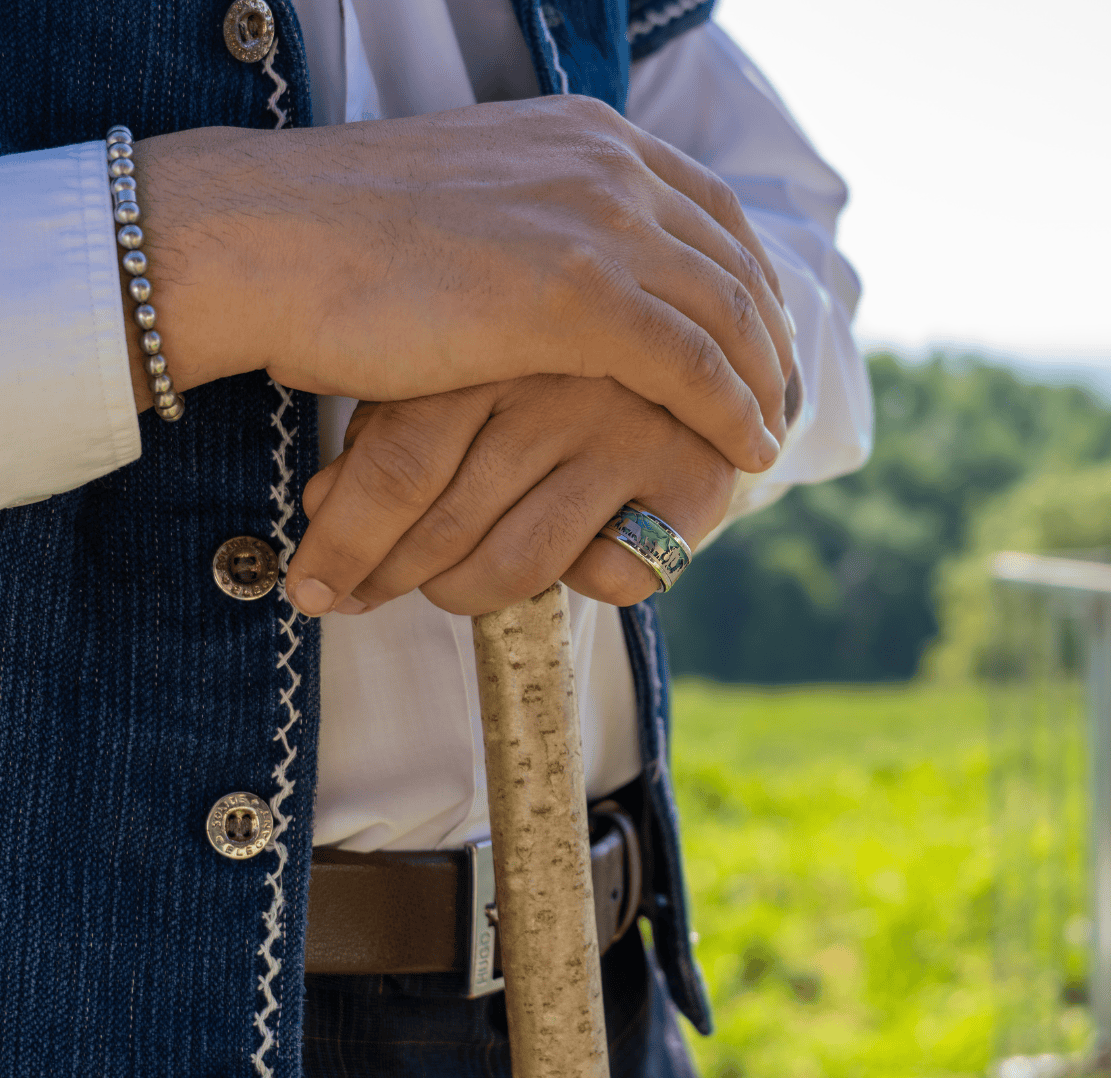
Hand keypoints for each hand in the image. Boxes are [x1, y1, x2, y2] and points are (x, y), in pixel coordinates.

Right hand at [129, 96, 792, 470]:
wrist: (263, 240)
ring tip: (768, 437)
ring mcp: (596, 223)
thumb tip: (548, 270)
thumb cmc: (339, 238)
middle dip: (769, 335)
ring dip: (762, 383)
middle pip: (733, 260)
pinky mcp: (577, 294)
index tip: (760, 336)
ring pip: (727, 313)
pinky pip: (692, 363)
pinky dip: (732, 410)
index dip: (748, 279)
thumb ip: (533, 223)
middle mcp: (606, 165)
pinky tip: (747, 450)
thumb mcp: (468, 205)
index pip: (709, 210)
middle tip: (780, 395)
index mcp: (583, 136)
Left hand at [290, 376, 736, 615]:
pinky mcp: (692, 477)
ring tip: (449, 586)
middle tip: (364, 596)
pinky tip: (567, 558)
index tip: (310, 592)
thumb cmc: (543, 371)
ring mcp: (630, 429)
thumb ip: (392, 435)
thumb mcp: (455, 378)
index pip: (397, 464)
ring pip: (520, 561)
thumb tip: (319, 507)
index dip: (343, 543)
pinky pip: (613, 576)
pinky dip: (579, 585)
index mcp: (492, 342)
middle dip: (391, 579)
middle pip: (448, 521)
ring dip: (466, 594)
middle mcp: (563, 381)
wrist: (689, 344)